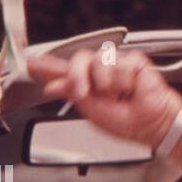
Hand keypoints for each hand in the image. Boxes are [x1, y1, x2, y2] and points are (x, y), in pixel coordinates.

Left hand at [28, 50, 181, 149]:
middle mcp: (100, 73)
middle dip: (79, 76)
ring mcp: (117, 65)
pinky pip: (121, 63)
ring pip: (101, 61)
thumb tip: (52, 85)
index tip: (31, 62)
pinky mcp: (134, 61)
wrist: (150, 122)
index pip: (64, 71)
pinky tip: (132, 89)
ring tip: (120, 95)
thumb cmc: (126, 122)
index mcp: (87, 86)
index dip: (48, 66)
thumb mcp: (90, 110)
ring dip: (109, 83)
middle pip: (80, 59)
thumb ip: (71, 93)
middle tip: (87, 92)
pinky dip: (125, 80)